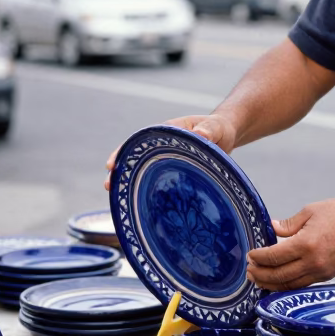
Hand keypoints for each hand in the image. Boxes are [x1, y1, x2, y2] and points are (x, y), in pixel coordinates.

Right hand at [103, 114, 237, 189]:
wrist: (226, 136)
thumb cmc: (219, 129)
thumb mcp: (215, 128)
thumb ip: (209, 130)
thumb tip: (201, 134)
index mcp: (166, 132)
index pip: (138, 141)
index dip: (123, 152)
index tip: (111, 165)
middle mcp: (162, 147)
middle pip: (135, 158)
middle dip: (121, 171)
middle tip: (108, 186)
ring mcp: (167, 162)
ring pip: (144, 172)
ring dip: (130, 184)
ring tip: (118, 200)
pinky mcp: (174, 174)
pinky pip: (158, 182)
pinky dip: (148, 192)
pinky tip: (141, 207)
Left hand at [246, 198, 334, 290]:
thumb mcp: (310, 211)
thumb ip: (289, 224)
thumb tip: (272, 229)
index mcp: (306, 243)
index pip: (274, 256)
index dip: (258, 257)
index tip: (249, 254)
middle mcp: (313, 262)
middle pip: (279, 275)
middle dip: (260, 274)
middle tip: (248, 270)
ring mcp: (321, 271)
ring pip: (289, 285)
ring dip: (271, 284)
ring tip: (258, 279)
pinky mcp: (327, 276)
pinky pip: (302, 285)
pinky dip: (287, 285)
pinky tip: (278, 281)